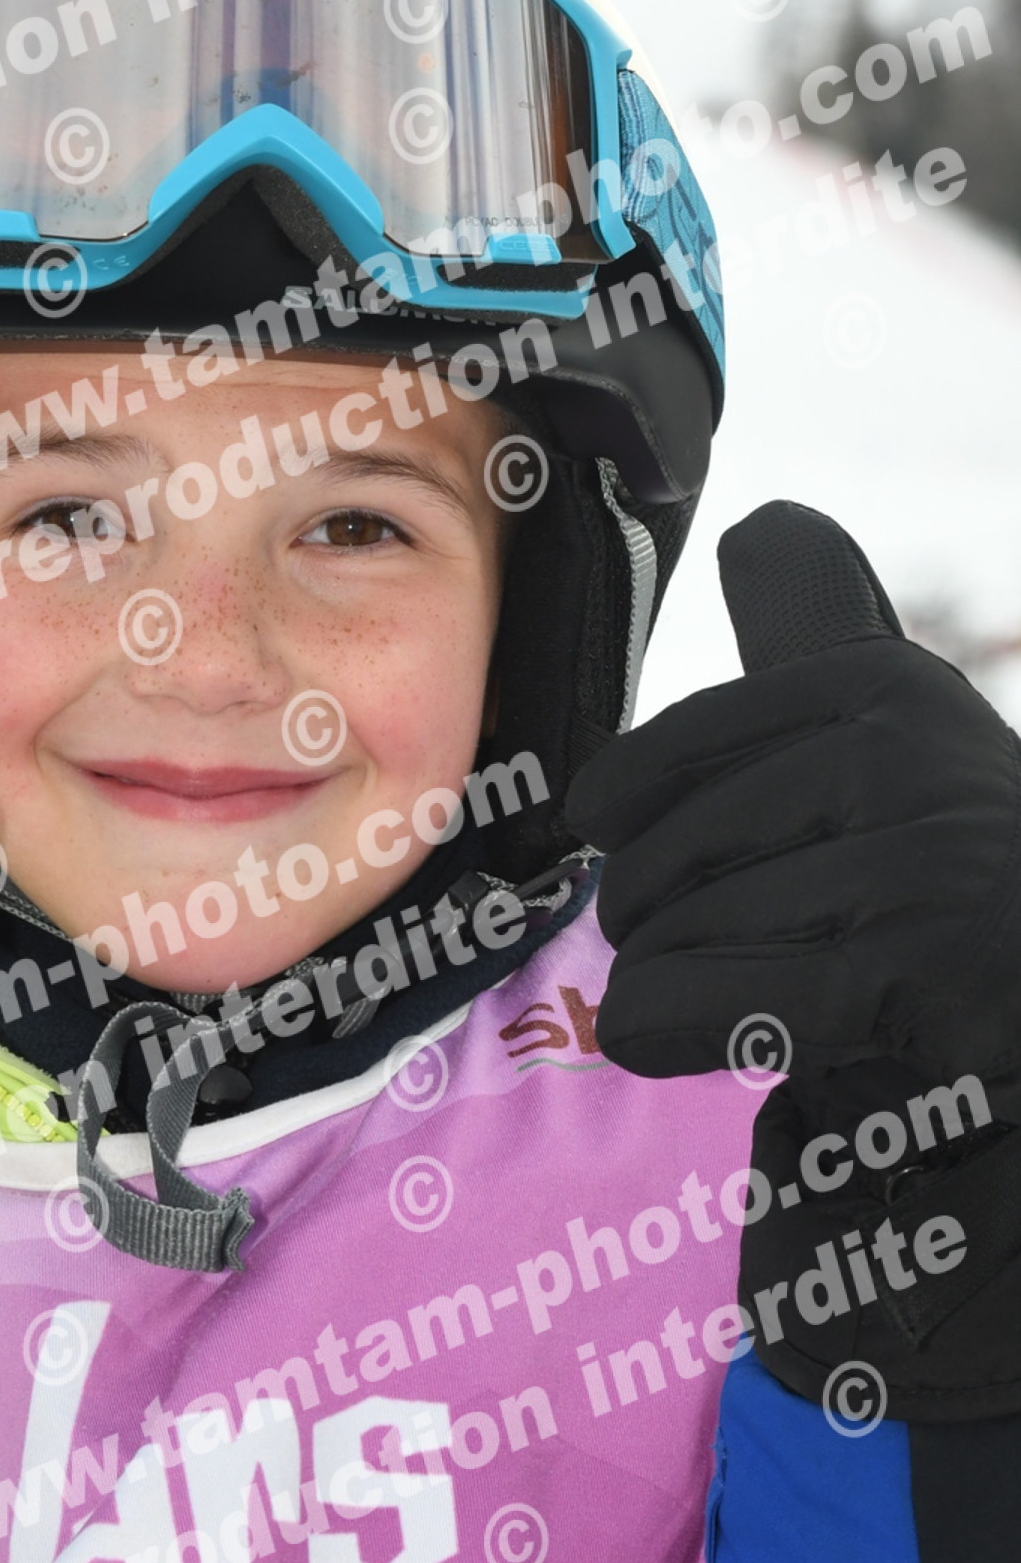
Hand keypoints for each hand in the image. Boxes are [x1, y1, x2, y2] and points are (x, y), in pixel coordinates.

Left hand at [566, 503, 1020, 1102]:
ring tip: (717, 995)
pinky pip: (706, 999)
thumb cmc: (941, 865)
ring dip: (663, 986)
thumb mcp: (888, 727)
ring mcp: (920, 861)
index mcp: (876, 683)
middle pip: (661, 856)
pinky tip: (659, 1036)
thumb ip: (816, 630)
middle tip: (682, 944)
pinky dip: (659, 1030)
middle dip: (646, 919)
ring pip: (676, 937)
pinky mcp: (918, 970)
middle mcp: (904, 752)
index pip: (657, 761)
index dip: (622, 823)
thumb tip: (764, 526)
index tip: (627, 845)